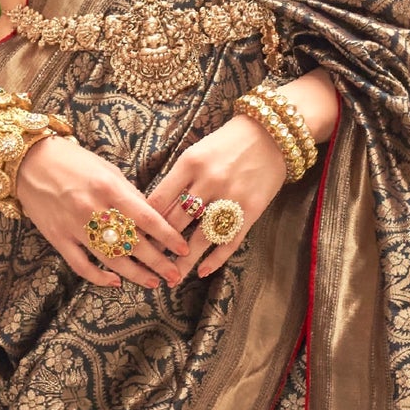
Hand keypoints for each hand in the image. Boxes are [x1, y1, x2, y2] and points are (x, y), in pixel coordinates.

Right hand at [12, 134, 191, 289]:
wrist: (29, 161)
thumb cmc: (72, 161)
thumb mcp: (106, 170)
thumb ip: (128, 194)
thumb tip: (151, 217)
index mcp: (109, 188)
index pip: (146, 217)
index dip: (167, 236)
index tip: (182, 248)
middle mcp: (93, 209)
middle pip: (133, 243)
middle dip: (158, 262)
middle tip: (175, 274)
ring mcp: (74, 226)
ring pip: (110, 258)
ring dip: (135, 274)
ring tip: (152, 282)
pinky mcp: (58, 238)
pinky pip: (81, 265)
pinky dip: (99, 276)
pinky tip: (115, 281)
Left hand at [146, 116, 289, 276]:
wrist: (271, 133)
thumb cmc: (228, 142)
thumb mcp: (197, 151)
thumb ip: (179, 178)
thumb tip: (154, 208)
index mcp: (190, 164)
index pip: (158, 200)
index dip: (145, 221)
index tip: (138, 236)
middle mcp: (209, 181)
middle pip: (176, 222)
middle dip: (160, 244)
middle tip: (149, 260)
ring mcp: (231, 197)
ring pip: (200, 237)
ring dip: (184, 260)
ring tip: (171, 277)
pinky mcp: (251, 210)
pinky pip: (229, 240)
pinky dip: (216, 258)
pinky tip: (203, 270)